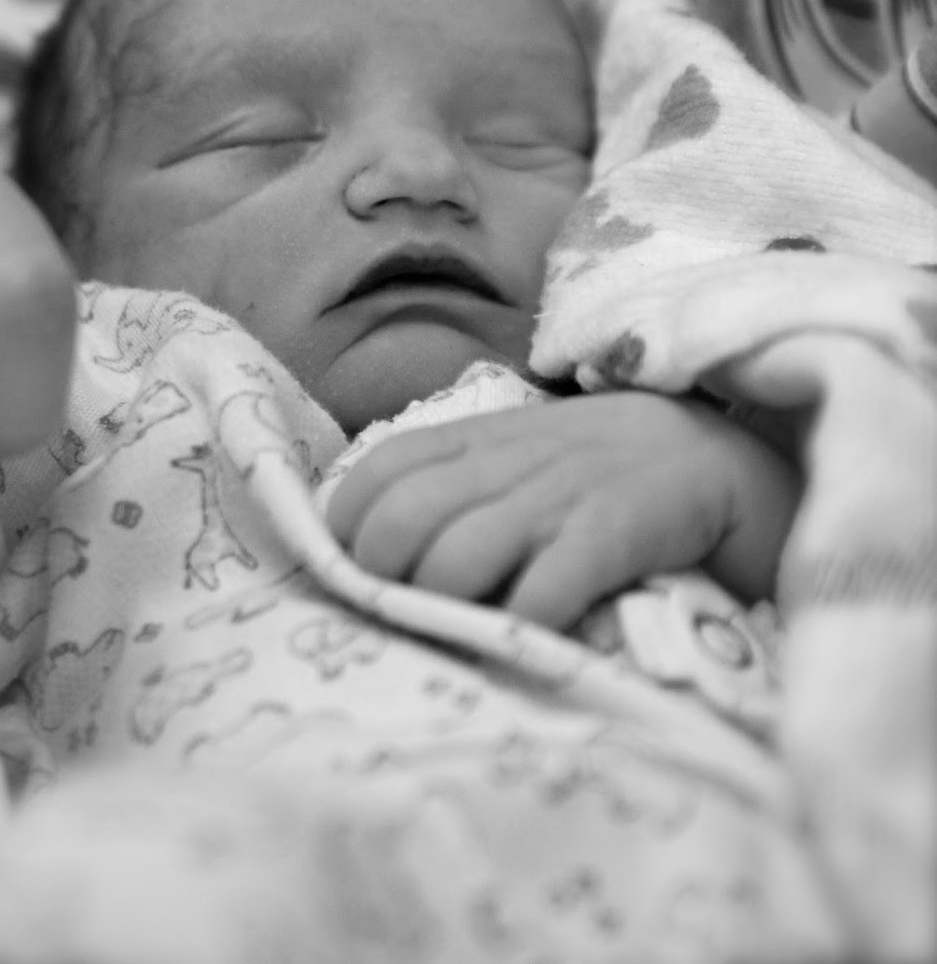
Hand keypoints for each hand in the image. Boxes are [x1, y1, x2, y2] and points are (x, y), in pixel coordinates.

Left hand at [327, 392, 799, 629]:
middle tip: (412, 620)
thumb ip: (460, 485)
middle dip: (385, 584)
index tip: (362, 579)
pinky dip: (522, 629)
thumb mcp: (527, 459)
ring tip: (464, 639)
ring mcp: (562, 494)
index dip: (348, 533)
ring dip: (446, 613)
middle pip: (398, 522)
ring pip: (454, 558)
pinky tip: (531, 643)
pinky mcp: (617, 530)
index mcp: (480, 438)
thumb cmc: (613, 472)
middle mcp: (510, 461)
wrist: (732, 464)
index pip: (376, 473)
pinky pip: (542, 590)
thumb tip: (373, 546)